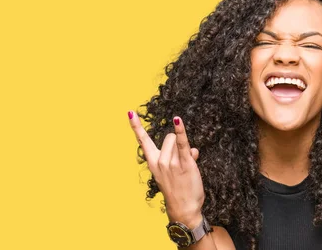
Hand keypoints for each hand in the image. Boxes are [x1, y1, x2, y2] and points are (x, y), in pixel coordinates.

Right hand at [128, 111, 203, 227]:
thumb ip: (177, 156)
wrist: (184, 208)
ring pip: (179, 141)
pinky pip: (183, 143)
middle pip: (169, 137)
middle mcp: (159, 161)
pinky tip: (177, 120)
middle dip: (176, 144)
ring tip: (187, 166)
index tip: (129, 112)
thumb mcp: (171, 172)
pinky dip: (181, 131)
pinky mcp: (184, 163)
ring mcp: (171, 162)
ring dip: (186, 149)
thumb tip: (192, 150)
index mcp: (153, 162)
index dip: (136, 126)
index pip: (143, 140)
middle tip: (180, 163)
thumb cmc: (178, 190)